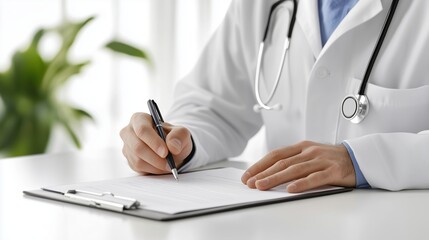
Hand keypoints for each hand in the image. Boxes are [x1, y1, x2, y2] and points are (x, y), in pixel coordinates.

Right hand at [120, 112, 192, 174]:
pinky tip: (161, 166)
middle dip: (155, 158)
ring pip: (138, 160)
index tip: (165, 152)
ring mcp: (127, 146)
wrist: (171, 149)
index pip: (142, 130)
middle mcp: (129, 131)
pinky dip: (153, 170)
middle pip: (137, 147)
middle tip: (169, 163)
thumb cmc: (173, 138)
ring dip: (156, 165)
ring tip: (168, 164)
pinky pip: (139, 168)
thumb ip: (179, 136)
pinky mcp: (129, 160)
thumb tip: (172, 146)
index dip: (153, 142)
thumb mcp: (182, 133)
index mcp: (140, 119)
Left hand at [241, 141, 355, 192]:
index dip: (260, 165)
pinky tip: (291, 189)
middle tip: (250, 183)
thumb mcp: (309, 155)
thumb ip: (293, 161)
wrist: (358, 158)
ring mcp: (321, 160)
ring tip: (262, 186)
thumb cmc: (330, 159)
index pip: (275, 155)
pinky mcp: (333, 170)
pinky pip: (315, 178)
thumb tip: (268, 173)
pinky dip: (302, 183)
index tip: (247, 175)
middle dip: (263, 173)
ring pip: (294, 169)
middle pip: (282, 163)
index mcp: (301, 147)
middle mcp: (309, 151)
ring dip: (276, 178)